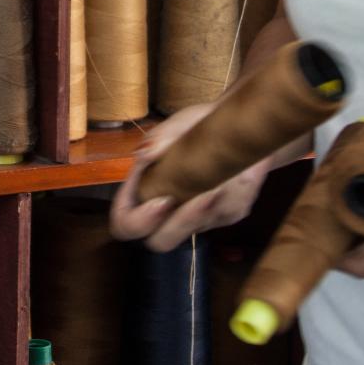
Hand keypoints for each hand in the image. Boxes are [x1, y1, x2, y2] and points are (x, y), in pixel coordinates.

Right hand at [109, 103, 292, 252]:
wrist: (238, 123)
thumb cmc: (198, 123)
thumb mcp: (179, 123)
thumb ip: (161, 137)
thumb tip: (143, 153)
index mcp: (145, 187)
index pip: (125, 221)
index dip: (135, 220)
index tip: (160, 200)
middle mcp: (169, 208)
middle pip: (159, 241)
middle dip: (176, 225)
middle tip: (192, 199)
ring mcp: (198, 214)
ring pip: (193, 232)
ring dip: (203, 212)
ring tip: (216, 185)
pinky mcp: (227, 212)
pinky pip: (223, 216)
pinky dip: (226, 199)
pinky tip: (233, 178)